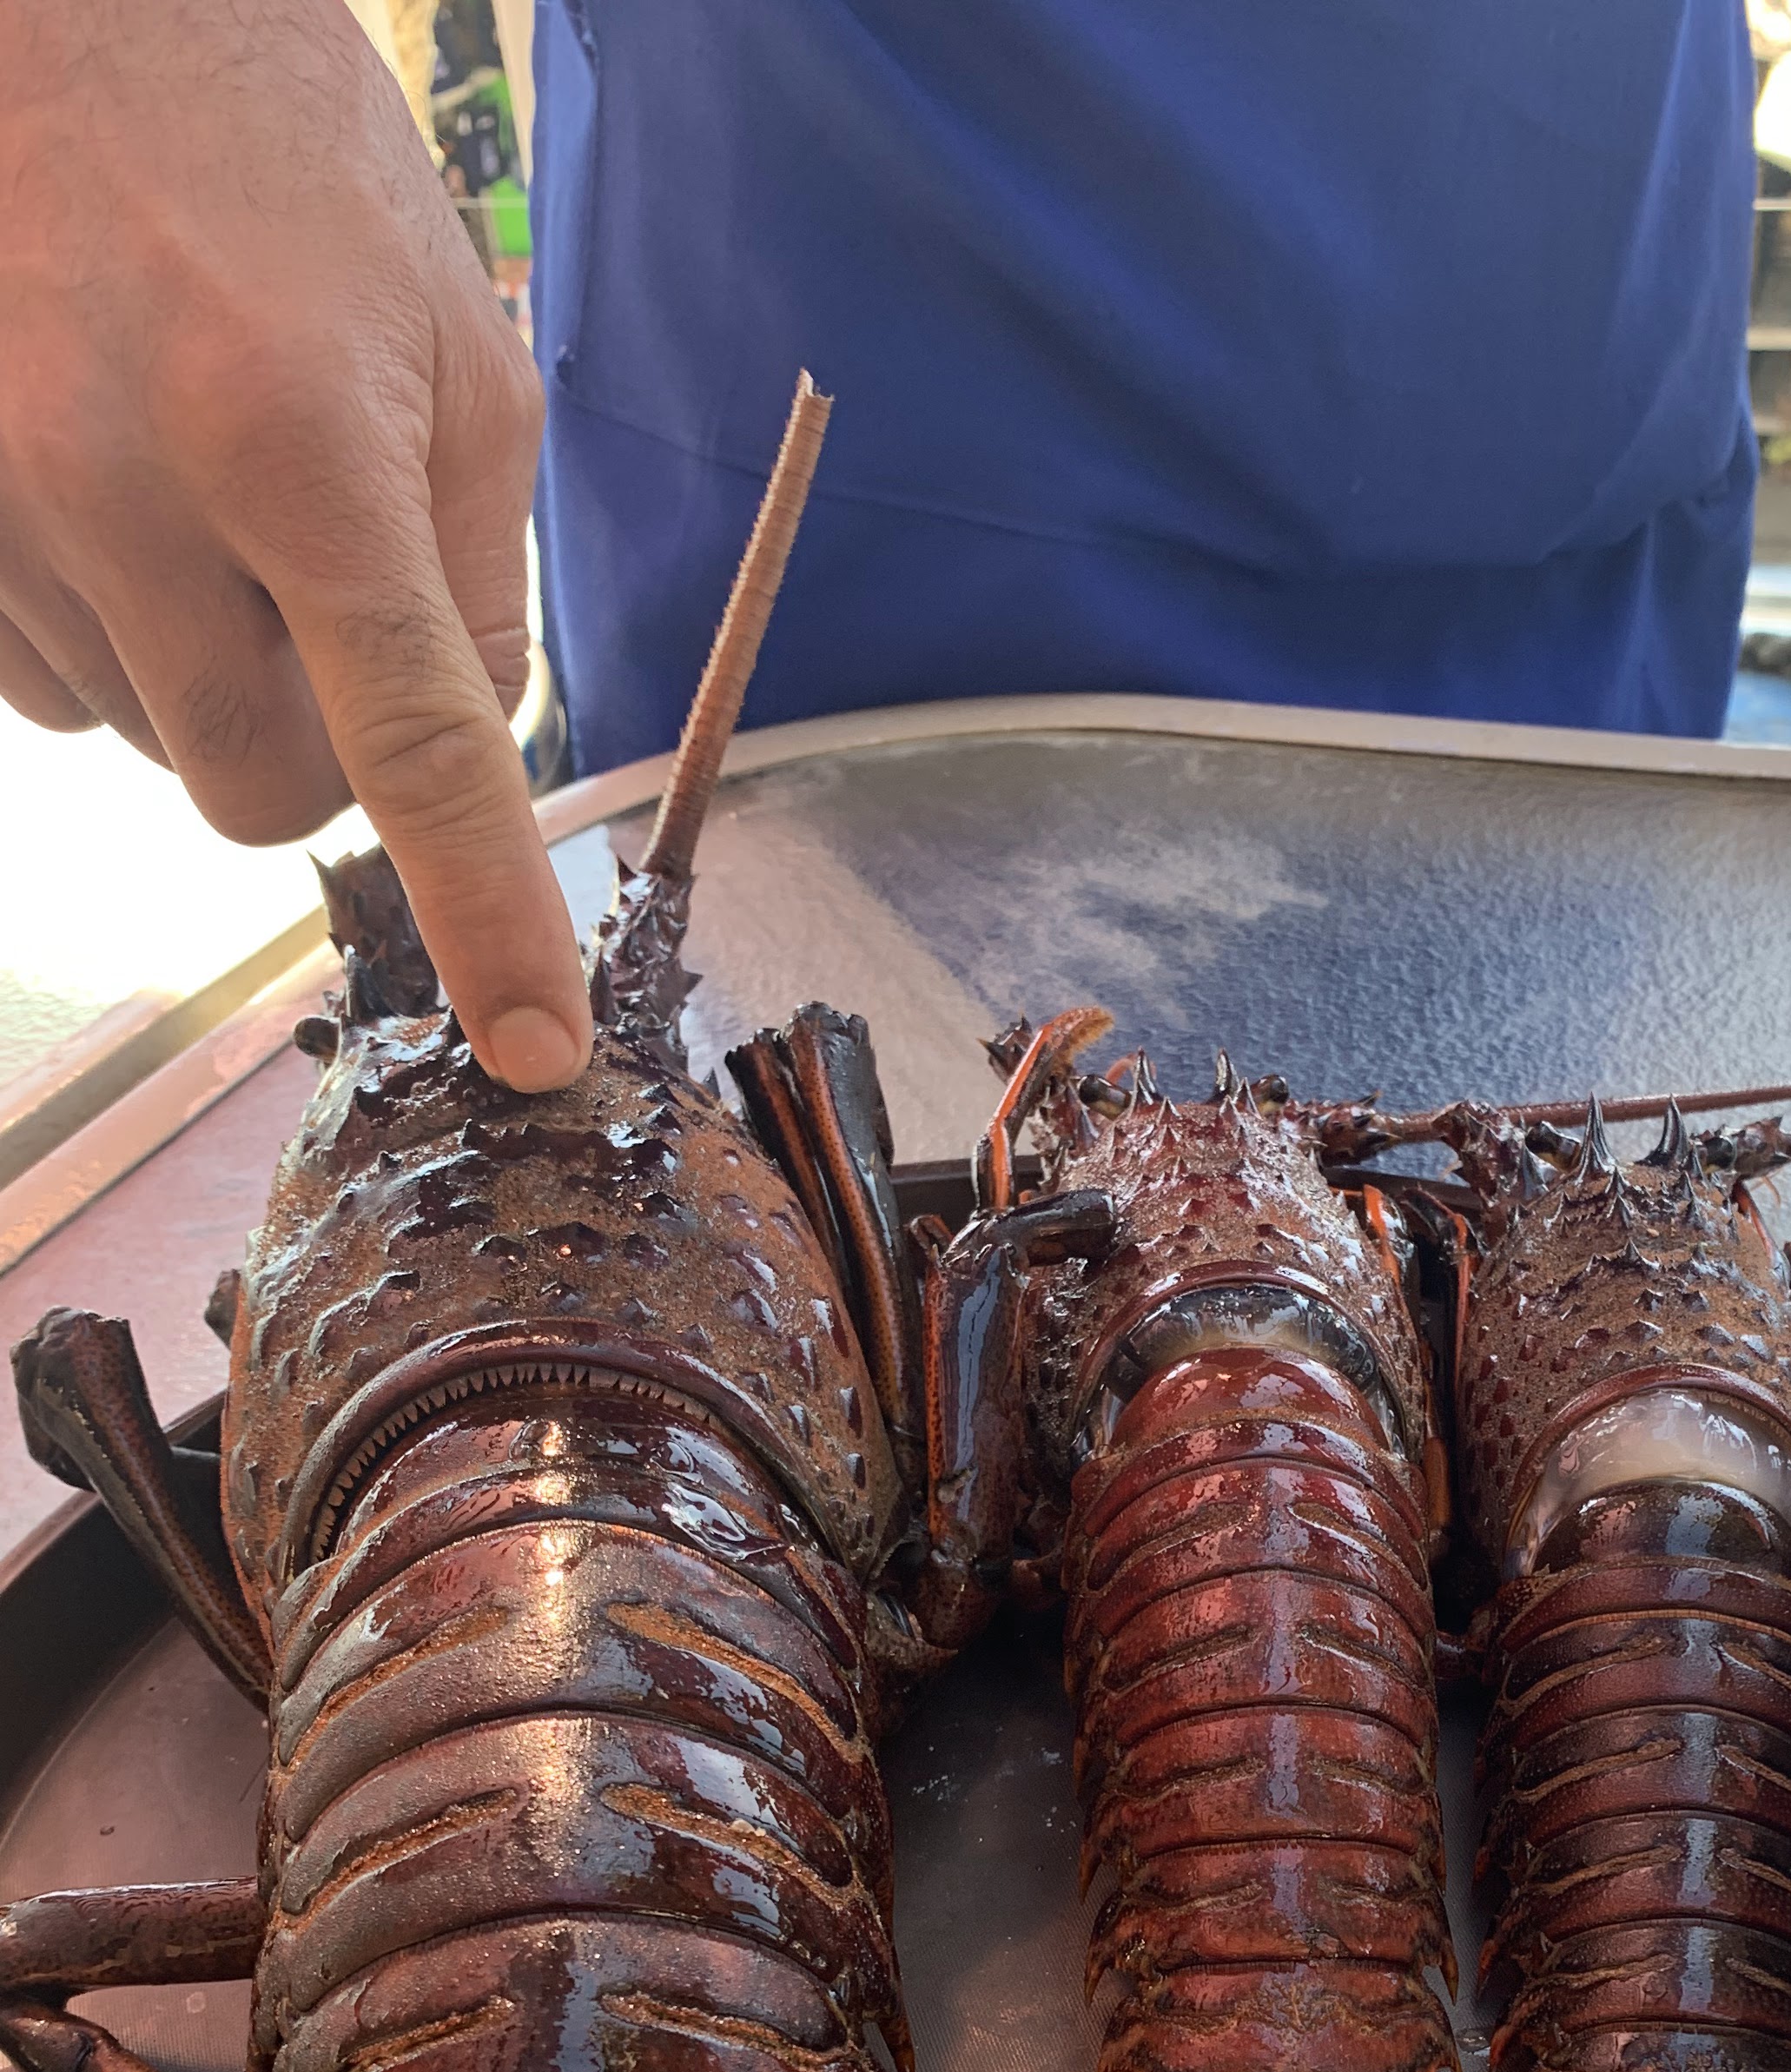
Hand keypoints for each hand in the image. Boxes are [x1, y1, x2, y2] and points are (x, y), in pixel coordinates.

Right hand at [0, 0, 589, 1088]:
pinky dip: (100, 625)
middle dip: (316, 746)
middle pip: (257, 789)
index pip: (421, 752)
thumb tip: (471, 759)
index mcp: (302, 446)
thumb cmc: (286, 168)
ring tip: (200, 476)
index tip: (538, 1046)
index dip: (486, 917)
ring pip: (143, 735)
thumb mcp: (456, 355)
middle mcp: (127, 487)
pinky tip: (108, 483)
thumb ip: (480, 577)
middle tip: (328, 605)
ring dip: (201, 663)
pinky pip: (39, 678)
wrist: (61, 13)